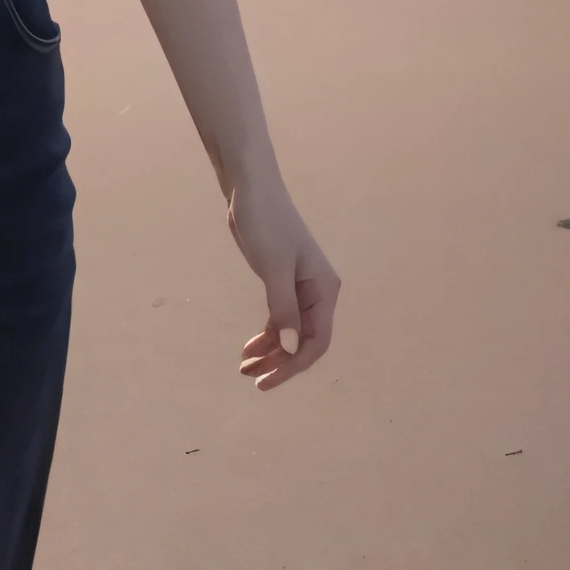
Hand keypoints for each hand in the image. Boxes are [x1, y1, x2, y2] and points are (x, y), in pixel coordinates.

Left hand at [226, 178, 339, 391]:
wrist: (250, 189)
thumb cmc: (266, 223)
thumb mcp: (274, 268)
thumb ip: (283, 309)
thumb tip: (292, 350)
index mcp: (324, 290)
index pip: (317, 341)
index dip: (295, 365)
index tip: (269, 380)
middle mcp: (317, 293)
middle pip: (304, 341)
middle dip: (281, 362)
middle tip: (253, 379)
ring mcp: (299, 289)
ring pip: (290, 332)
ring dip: (271, 352)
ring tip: (245, 368)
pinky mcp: (281, 282)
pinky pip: (279, 319)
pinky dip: (266, 335)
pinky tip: (249, 349)